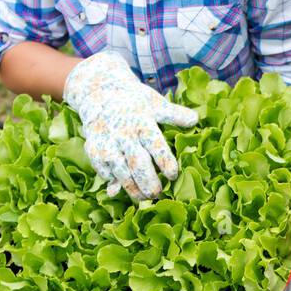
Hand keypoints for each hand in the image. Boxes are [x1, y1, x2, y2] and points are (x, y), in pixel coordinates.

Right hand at [62, 51, 198, 200]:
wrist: (99, 92)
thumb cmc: (134, 102)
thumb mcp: (156, 104)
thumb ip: (174, 114)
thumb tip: (196, 120)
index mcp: (143, 122)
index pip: (156, 146)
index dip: (166, 163)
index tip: (173, 175)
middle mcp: (124, 133)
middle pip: (138, 163)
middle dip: (149, 182)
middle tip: (158, 194)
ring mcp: (107, 142)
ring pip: (121, 171)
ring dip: (132, 188)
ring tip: (143, 198)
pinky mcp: (94, 149)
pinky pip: (104, 170)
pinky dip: (113, 181)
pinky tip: (121, 188)